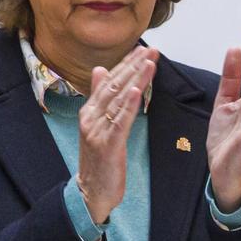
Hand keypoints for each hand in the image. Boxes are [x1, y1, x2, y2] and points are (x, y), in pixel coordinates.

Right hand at [77, 47, 156, 224]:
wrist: (91, 190)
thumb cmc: (99, 158)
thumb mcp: (98, 125)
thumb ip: (100, 98)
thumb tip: (100, 70)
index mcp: (89, 110)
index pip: (109, 81)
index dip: (126, 64)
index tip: (143, 50)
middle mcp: (90, 116)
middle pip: (114, 86)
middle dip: (133, 66)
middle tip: (151, 50)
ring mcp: (96, 130)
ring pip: (117, 99)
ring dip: (134, 79)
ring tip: (148, 62)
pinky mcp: (106, 144)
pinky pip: (119, 121)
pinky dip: (128, 104)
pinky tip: (137, 90)